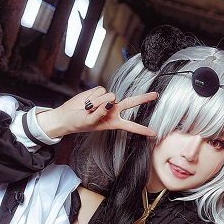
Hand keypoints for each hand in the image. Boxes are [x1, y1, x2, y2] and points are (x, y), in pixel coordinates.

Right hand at [37, 87, 157, 141]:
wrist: (67, 116)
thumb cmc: (78, 123)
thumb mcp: (90, 123)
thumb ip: (101, 113)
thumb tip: (110, 102)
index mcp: (113, 122)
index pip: (131, 126)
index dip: (142, 129)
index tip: (154, 133)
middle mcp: (113, 110)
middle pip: (131, 103)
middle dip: (143, 98)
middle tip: (155, 95)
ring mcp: (107, 101)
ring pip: (110, 96)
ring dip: (97, 102)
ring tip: (88, 108)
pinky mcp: (100, 92)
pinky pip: (100, 90)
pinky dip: (93, 96)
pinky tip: (87, 101)